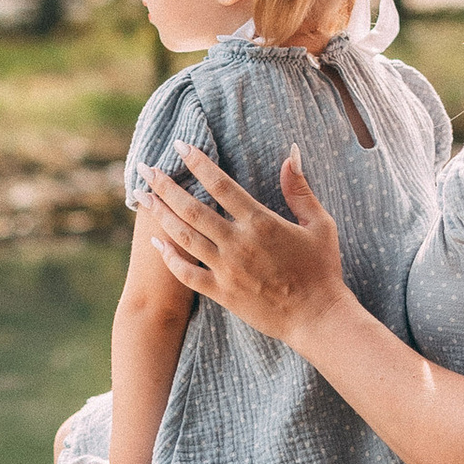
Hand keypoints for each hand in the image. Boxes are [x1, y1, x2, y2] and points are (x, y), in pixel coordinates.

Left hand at [139, 148, 345, 341]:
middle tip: (145, 168)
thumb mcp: (319, 225)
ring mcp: (227, 269)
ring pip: (185, 237)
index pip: (221, 186)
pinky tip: (155, 242)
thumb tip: (290, 156)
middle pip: (192, 208)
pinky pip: (187, 274)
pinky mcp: (222, 293)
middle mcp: (238, 244)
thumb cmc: (322, 270)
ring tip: (141, 196)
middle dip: (165, 185)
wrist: (317, 317)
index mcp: (261, 222)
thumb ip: (300, 190)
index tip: (180, 146)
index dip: (198, 163)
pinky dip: (169, 258)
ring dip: (160, 214)